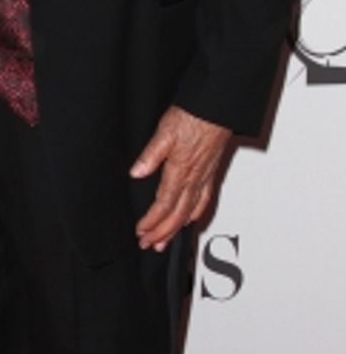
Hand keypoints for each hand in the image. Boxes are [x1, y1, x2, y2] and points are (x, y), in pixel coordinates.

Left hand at [130, 106, 231, 251]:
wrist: (217, 108)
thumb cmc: (193, 116)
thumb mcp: (164, 132)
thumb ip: (150, 155)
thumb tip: (136, 173)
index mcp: (180, 170)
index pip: (164, 204)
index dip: (152, 221)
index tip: (141, 231)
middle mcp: (195, 178)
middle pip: (178, 215)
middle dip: (162, 233)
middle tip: (149, 244)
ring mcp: (205, 177)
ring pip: (191, 212)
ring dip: (176, 229)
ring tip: (166, 241)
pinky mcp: (211, 172)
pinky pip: (204, 200)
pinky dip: (196, 215)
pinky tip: (191, 219)